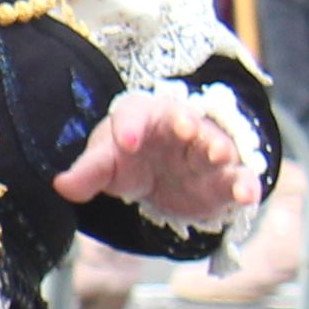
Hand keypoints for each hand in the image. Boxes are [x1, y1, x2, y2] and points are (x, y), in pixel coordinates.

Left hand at [57, 90, 261, 232]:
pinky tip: (246, 196)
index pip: (134, 113)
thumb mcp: (106, 164)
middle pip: (184, 120)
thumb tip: (61, 185)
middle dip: (185, 124)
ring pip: (216, 145)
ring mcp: (205, 150)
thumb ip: (87, 173)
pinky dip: (245, 185)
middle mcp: (179, 127)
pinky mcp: (224, 178)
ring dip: (218, 148)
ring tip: (217, 155)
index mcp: (143, 116)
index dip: (129, 126)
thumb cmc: (128, 159)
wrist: (159, 175)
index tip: (126, 142)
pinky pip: (239, 177)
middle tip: (184, 129)